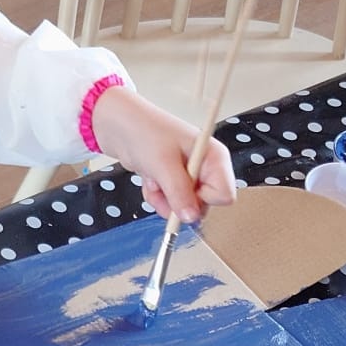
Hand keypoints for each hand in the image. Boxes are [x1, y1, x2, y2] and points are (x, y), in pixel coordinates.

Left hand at [87, 86, 236, 223]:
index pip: (224, 195)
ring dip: (164, 200)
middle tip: (161, 184)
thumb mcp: (163, 165)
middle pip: (203, 205)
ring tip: (153, 179)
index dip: (203, 199)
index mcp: (214, 158)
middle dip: (178, 202)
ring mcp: (191, 176)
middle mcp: (207, 168)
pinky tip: (150, 180)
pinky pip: (171, 204)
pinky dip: (157, 197)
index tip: (182, 190)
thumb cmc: (145, 133)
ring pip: (185, 208)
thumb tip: (192, 218)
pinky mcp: (176, 183)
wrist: (121, 127)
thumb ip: (179, 193)